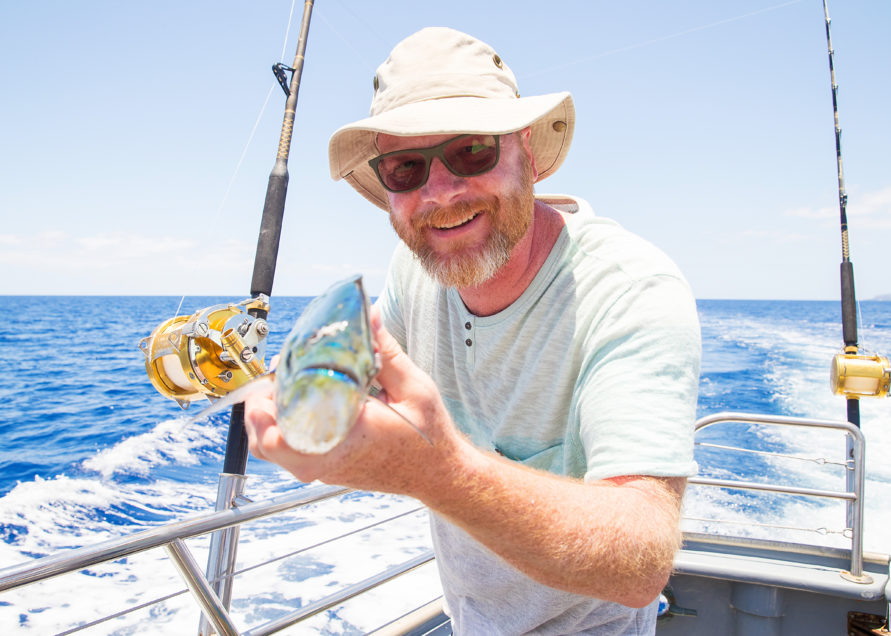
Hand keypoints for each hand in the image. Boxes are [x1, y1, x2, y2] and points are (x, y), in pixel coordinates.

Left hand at [243, 306, 465, 495]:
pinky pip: (287, 455)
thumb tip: (368, 316)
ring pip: (272, 452)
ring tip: (279, 389)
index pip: (284, 433)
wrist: (439, 474)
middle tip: (273, 376)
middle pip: (266, 444)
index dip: (268, 402)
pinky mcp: (326, 470)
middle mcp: (328, 460)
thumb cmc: (429, 439)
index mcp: (346, 440)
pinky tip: (297, 405)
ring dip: (266, 421)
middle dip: (259, 407)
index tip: (276, 374)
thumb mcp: (414, 389)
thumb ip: (386, 353)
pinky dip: (281, 431)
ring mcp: (324, 469)